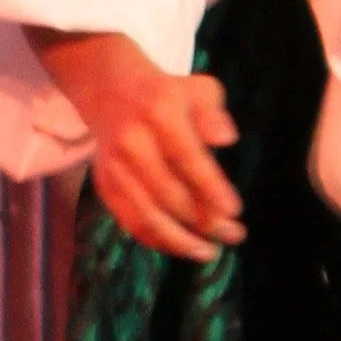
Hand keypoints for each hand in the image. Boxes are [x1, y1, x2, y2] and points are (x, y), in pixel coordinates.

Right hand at [27, 29, 243, 261]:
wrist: (110, 92)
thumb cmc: (168, 95)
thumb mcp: (198, 89)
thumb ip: (214, 113)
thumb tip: (226, 139)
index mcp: (159, 112)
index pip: (188, 157)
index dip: (212, 188)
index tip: (235, 211)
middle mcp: (132, 142)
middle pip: (169, 193)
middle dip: (204, 220)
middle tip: (234, 234)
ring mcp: (114, 167)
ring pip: (147, 215)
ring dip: (181, 240)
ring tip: (210, 251)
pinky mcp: (105, 186)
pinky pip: (130, 222)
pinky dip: (157, 240)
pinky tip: (183, 247)